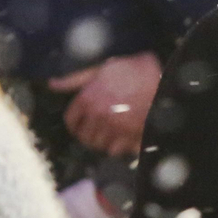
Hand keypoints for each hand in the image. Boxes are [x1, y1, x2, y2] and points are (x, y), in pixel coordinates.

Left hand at [48, 51, 162, 157]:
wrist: (166, 78)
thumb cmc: (134, 70)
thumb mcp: (102, 68)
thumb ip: (76, 79)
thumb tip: (52, 84)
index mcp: (88, 97)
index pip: (71, 119)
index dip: (75, 123)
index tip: (80, 125)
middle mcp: (97, 113)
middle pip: (84, 135)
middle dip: (89, 134)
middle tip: (98, 131)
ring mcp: (113, 125)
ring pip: (98, 144)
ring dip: (103, 141)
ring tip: (112, 135)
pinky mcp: (130, 134)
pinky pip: (114, 150)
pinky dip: (117, 147)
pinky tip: (123, 139)